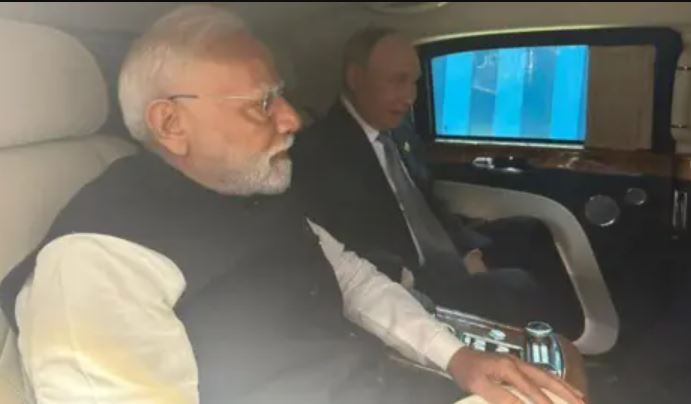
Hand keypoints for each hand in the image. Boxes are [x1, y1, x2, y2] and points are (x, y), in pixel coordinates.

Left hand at [447, 347, 585, 403]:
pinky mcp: (519, 364)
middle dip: (566, 393)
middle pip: (547, 379)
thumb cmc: (467, 372)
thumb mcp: (478, 386)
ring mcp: (520, 362)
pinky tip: (564, 387)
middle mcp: (518, 363)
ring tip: (581, 398)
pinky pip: (542, 373)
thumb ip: (500, 396)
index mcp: (508, 368)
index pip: (532, 390)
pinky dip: (556, 381)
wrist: (458, 355)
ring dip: (565, 387)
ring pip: (547, 375)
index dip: (546, 403)